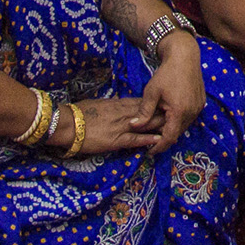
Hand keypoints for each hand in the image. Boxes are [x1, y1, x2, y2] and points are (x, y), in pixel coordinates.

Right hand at [48, 95, 164, 156]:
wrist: (68, 123)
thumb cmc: (79, 113)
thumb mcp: (98, 105)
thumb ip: (111, 106)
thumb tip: (117, 106)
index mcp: (118, 104)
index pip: (142, 103)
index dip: (155, 105)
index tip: (167, 105)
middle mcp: (123, 113)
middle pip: (149, 112)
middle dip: (163, 114)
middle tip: (177, 115)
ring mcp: (121, 126)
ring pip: (146, 124)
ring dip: (160, 126)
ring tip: (174, 127)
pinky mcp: (116, 139)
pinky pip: (135, 139)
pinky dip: (148, 139)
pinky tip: (158, 141)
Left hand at [134, 34, 205, 152]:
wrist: (184, 56)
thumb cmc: (166, 73)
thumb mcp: (151, 92)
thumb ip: (144, 112)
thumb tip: (133, 126)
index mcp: (180, 111)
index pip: (169, 137)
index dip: (159, 146)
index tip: (150, 151)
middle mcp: (192, 112)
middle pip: (177, 133)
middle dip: (164, 138)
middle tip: (150, 141)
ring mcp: (198, 107)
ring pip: (184, 126)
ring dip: (172, 128)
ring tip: (158, 128)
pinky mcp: (200, 103)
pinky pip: (188, 118)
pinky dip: (178, 120)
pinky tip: (169, 116)